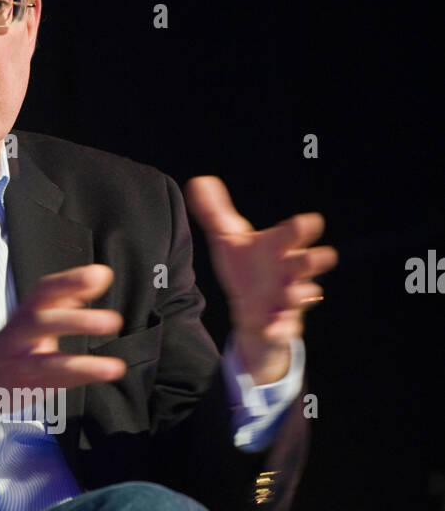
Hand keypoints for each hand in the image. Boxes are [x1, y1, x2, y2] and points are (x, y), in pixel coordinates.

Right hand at [0, 264, 126, 445]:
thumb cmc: (11, 346)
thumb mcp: (34, 316)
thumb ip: (67, 298)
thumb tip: (101, 275)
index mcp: (26, 313)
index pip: (46, 291)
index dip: (72, 281)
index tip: (101, 275)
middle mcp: (21, 335)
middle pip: (42, 322)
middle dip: (76, 321)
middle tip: (113, 321)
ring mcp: (21, 364)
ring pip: (48, 363)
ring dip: (82, 365)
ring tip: (113, 366)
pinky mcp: (25, 387)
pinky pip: (54, 385)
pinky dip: (82, 380)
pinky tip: (106, 374)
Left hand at [184, 176, 337, 382]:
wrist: (250, 310)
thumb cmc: (246, 268)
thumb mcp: (228, 240)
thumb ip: (215, 212)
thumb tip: (198, 182)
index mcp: (277, 248)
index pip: (294, 233)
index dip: (303, 228)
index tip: (307, 223)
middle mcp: (287, 271)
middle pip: (307, 262)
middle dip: (311, 260)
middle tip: (311, 258)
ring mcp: (287, 298)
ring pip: (302, 294)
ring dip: (297, 293)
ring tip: (288, 293)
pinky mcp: (281, 323)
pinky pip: (285, 327)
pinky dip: (280, 328)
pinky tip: (272, 327)